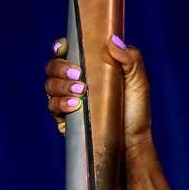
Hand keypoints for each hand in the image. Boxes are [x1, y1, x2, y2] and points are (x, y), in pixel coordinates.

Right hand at [43, 33, 188, 189]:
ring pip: (49, 86)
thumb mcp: (139, 85)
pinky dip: (59, 105)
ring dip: (59, 85)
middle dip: (60, 67)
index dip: (61, 46)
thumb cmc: (136, 115)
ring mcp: (68, 103)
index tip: (64, 46)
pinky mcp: (65, 122)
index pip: (68, 52)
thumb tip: (112, 39)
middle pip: (53, 67)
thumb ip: (131, 60)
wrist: (132, 149)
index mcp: (92, 70)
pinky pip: (52, 109)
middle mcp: (76, 84)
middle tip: (79, 75)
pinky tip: (74, 106)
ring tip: (80, 92)